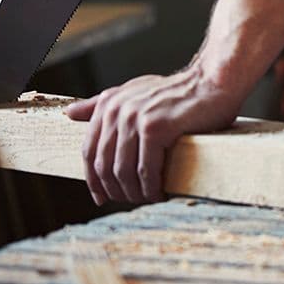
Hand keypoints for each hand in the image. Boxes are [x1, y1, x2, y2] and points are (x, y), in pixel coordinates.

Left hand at [65, 66, 242, 204]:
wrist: (213, 82)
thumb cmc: (178, 92)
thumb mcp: (134, 92)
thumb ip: (101, 103)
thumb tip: (70, 113)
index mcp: (109, 103)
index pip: (89, 151)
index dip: (93, 179)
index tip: (102, 197)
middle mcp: (117, 110)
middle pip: (104, 165)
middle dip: (116, 190)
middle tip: (131, 200)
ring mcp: (136, 118)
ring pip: (123, 171)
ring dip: (134, 193)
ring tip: (147, 199)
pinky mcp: (156, 128)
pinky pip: (146, 169)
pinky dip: (151, 187)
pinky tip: (159, 193)